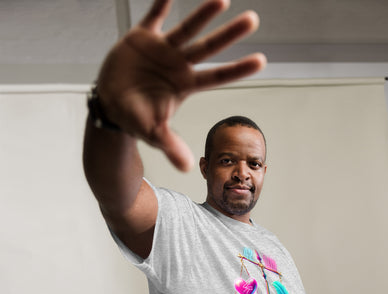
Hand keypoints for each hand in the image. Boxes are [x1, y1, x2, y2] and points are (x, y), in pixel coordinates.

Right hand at [96, 0, 265, 170]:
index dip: (237, 70)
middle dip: (229, 35)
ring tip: (222, 0)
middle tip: (253, 21)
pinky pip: (153, 16)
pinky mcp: (142, 37)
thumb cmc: (135, 118)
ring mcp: (162, 49)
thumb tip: (187, 168)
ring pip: (187, 28)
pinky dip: (162, 3)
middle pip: (208, 48)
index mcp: (185, 85)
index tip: (261, 61)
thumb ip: (171, 145)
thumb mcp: (153, 133)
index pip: (217, 77)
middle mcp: (178, 65)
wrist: (111, 104)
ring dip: (203, 14)